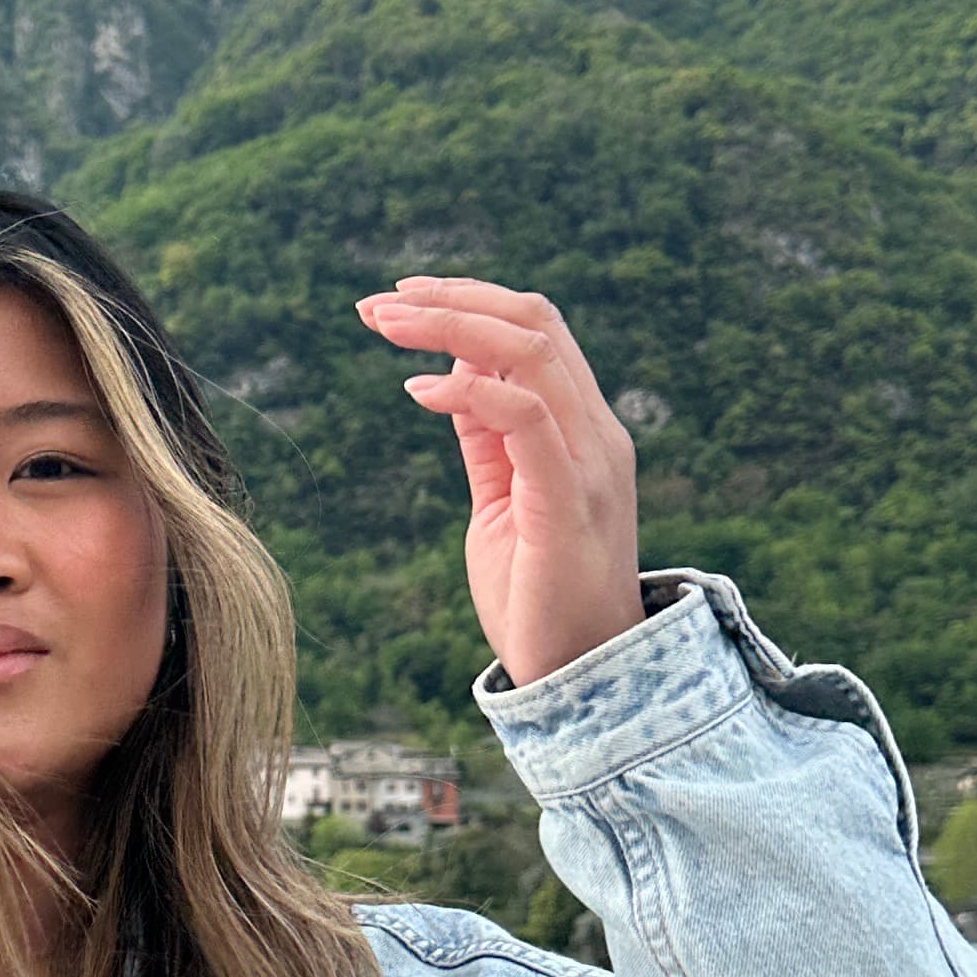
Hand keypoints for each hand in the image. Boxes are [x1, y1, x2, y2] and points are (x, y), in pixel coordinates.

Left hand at [356, 276, 645, 685]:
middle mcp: (596, 434)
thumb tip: (452, 374)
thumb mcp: (502, 498)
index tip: (400, 299)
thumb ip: (488, 438)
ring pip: (530, 351)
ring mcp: (589, 463)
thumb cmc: (538, 593)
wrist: (580, 678)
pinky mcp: (567, 500)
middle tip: (379, 303)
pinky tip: (417, 391)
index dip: (469, 301)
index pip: (536, 331)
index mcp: (583, 429)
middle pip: (534, 322)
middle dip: (452, 298)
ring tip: (385, 324)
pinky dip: (467, 389)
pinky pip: (524, 417)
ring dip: (450, 326)